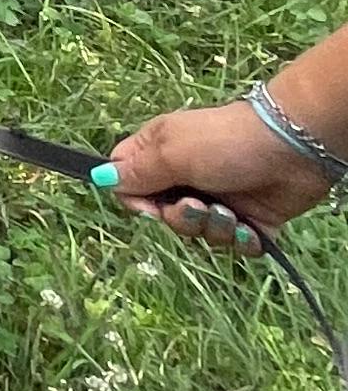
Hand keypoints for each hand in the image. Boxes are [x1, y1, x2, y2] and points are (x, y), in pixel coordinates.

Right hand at [97, 98, 332, 252]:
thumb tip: (96, 178)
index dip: (135, 201)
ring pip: (198, 235)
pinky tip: (250, 229)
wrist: (293, 149)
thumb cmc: (225, 143)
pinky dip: (241, 241)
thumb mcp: (173, 154)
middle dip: (181, 220)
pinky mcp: (248, 220)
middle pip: (163, 216)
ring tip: (231, 214)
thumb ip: (136, 172)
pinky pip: (232, 246)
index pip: (128, 183)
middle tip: (199, 206)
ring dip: (213, 231)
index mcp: (160, 154)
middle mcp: (186, 178)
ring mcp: (218, 200)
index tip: (152, 204)